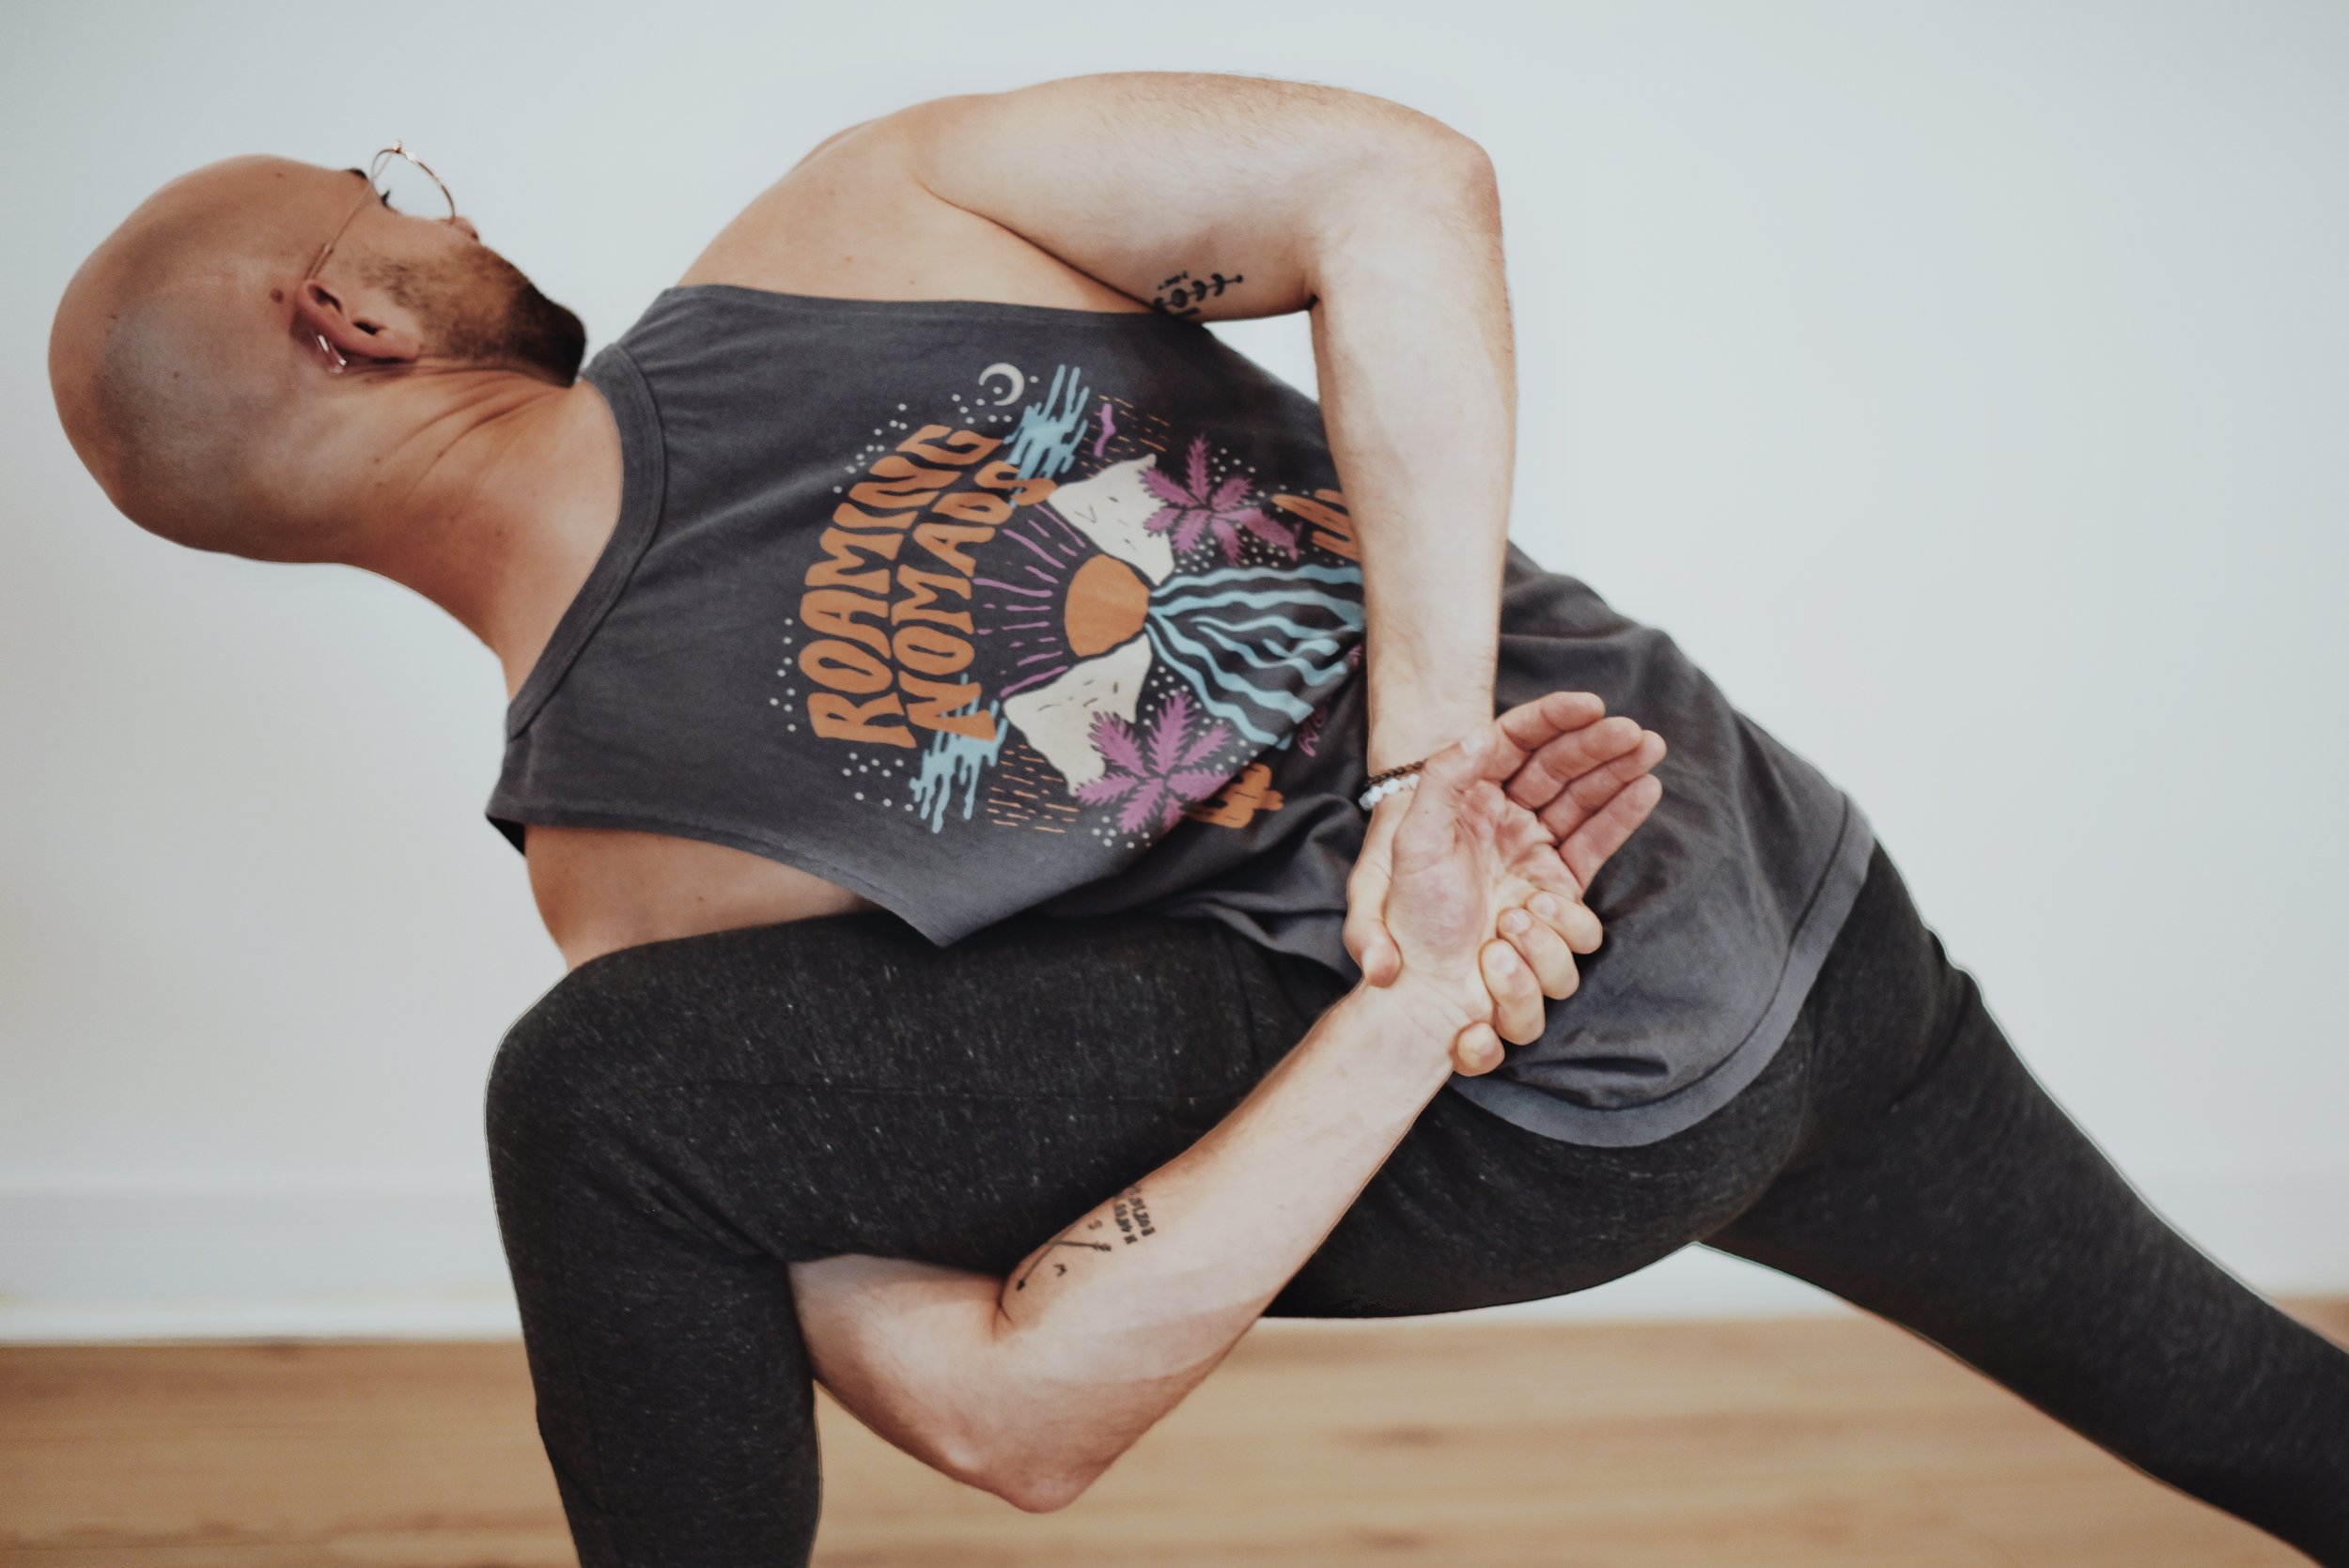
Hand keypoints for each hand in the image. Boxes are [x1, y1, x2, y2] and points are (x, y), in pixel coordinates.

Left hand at [1367, 693, 1664, 1073]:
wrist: (1431, 985)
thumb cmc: (1414, 915)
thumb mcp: (1414, 841)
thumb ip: (1443, 782)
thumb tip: (1481, 734)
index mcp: (1469, 797)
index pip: (1516, 742)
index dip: (1553, 719)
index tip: (1589, 703)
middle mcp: (1504, 819)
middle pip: (1558, 767)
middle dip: (1597, 744)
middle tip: (1632, 729)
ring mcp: (1533, 852)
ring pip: (1582, 801)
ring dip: (1617, 772)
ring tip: (1649, 745)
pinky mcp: (1557, 887)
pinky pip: (1594, 845)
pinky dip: (1621, 817)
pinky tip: (1645, 789)